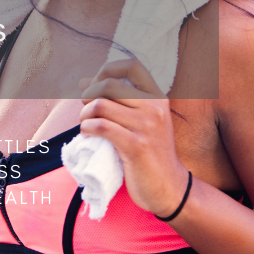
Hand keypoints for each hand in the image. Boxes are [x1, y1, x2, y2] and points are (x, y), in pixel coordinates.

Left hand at [78, 58, 189, 218]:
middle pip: (109, 84)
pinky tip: (87, 134)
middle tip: (85, 109)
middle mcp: (154, 107)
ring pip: (101, 105)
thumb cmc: (150, 153)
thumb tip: (84, 81)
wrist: (169, 187)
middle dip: (88, 94)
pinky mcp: (136, 146)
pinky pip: (101, 126)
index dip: (107, 69)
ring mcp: (147, 126)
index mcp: (157, 97)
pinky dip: (86, 128)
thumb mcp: (141, 121)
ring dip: (84, 114)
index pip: (132, 65)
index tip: (95, 85)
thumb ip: (117, 100)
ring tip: (86, 124)